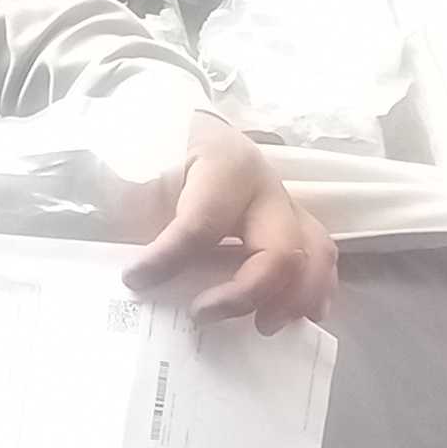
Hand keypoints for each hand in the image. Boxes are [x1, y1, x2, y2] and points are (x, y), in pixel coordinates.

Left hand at [124, 111, 337, 330]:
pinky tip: (300, 316)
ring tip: (262, 326)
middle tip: (201, 315)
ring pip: (314, 254)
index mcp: (224, 164)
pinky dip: (315, 290)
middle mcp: (265, 186)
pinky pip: (321, 258)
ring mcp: (287, 205)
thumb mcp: (134, 171)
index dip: (168, 258)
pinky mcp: (295, 222)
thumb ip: (126, 208)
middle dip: (247, 292)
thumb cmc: (160, 149)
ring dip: (293, 298)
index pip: (202, 222)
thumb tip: (125, 271)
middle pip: (279, 248)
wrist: (185, 121)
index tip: (134, 279)